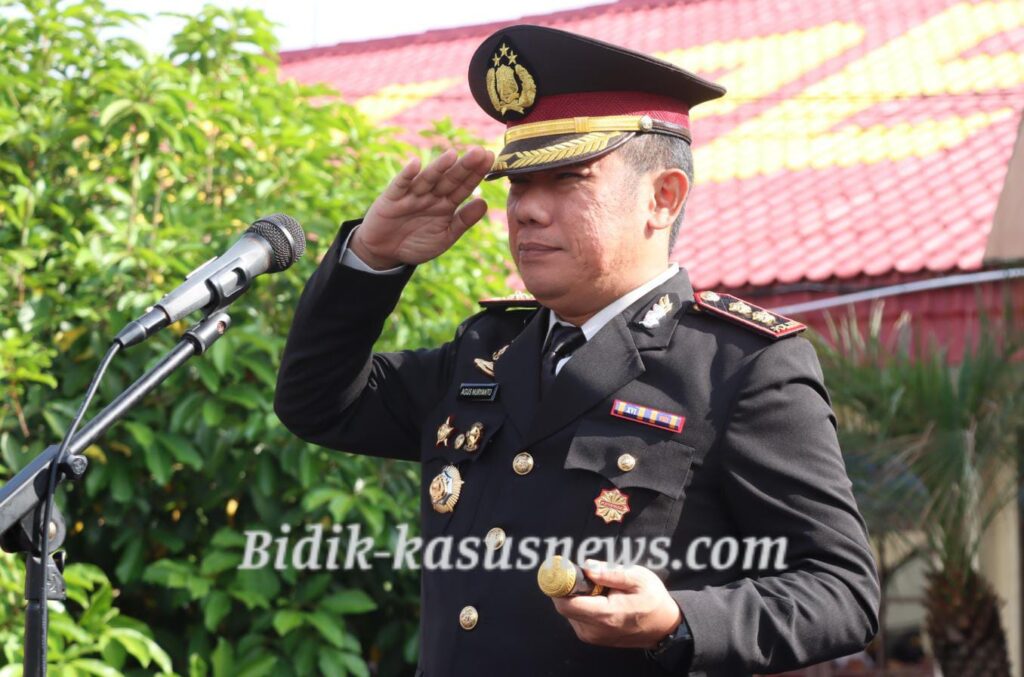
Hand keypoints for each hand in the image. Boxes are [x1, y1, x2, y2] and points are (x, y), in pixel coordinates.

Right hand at [351, 146, 494, 268]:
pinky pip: (400, 185)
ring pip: (428, 179)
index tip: (490, 159)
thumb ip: (463, 221)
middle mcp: (431, 195)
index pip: (464, 187)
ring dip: (439, 167)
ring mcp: (412, 195)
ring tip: (452, 155)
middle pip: (450, 179)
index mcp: (445, 204)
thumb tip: (484, 203)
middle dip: (464, 166)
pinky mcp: (392, 198)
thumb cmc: (417, 243)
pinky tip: (415, 164)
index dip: (476, 174)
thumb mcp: (444, 237)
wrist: (385, 252)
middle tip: (479, 152)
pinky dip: (406, 175)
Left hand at [551, 560, 682, 648]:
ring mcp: (592, 636)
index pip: (566, 603)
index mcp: (605, 615)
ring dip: (576, 596)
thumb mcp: (638, 578)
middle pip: (563, 606)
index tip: (562, 568)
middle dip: (569, 587)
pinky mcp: (592, 637)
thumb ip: (611, 573)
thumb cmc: (652, 599)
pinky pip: (576, 617)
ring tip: (599, 589)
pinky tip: (599, 599)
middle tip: (586, 575)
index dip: (559, 584)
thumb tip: (586, 567)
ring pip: (568, 611)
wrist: (663, 627)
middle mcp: (594, 630)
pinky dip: (582, 604)